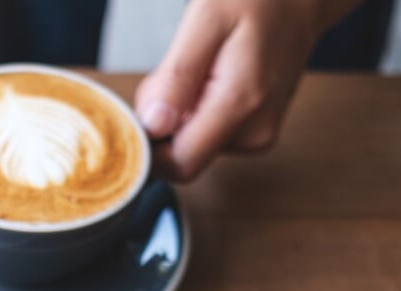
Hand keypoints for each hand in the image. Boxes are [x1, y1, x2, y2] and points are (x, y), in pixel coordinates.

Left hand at [135, 0, 360, 181]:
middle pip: (181, 154)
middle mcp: (252, 134)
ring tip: (201, 67)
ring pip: (192, 144)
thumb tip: (153, 126)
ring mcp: (257, 136)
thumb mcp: (205, 20)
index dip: (151, 145)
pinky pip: (207, 133)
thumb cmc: (255, 0)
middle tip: (177, 71)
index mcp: (240, 106)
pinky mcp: (255, 133)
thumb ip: (177, 77)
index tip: (143, 108)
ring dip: (180, 112)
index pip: (179, 164)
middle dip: (164, 121)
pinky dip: (196, 110)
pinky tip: (211, 78)